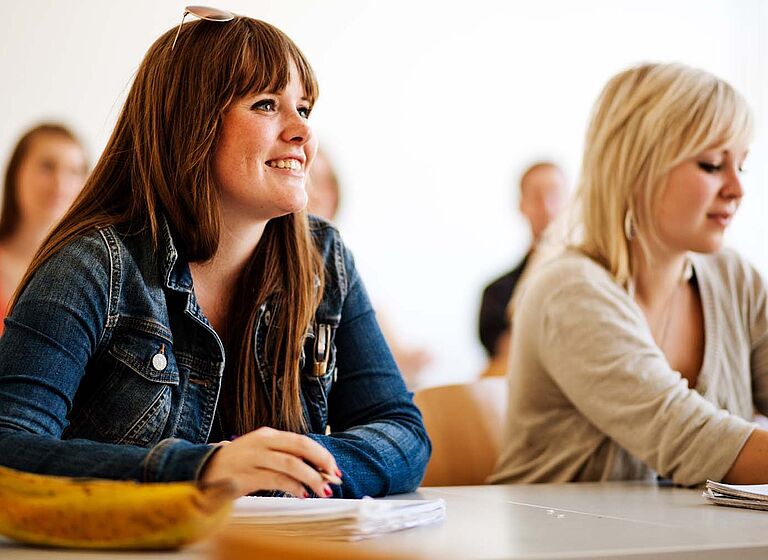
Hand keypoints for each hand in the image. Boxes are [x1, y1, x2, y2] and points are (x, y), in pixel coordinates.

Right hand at [200, 427, 340, 497]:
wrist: (204, 470)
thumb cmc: (239, 463)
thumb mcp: (262, 453)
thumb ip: (284, 457)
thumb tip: (316, 470)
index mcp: (268, 435)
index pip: (301, 440)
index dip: (321, 453)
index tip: (334, 468)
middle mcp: (261, 443)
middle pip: (299, 447)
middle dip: (320, 462)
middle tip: (333, 477)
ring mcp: (253, 459)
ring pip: (290, 464)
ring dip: (311, 477)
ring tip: (322, 489)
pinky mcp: (245, 476)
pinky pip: (275, 480)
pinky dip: (292, 487)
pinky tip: (301, 494)